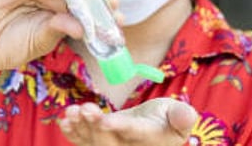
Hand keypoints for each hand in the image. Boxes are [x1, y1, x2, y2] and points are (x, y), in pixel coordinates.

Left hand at [59, 98, 197, 145]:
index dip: (120, 128)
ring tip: (74, 111)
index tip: (106, 120)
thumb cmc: (168, 120)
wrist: (155, 129)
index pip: (134, 134)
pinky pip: (83, 142)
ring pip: (93, 143)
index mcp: (151, 140)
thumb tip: (186, 114)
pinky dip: (73, 132)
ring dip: (81, 128)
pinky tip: (65, 120)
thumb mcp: (179, 117)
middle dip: (95, 128)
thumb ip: (183, 117)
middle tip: (87, 109)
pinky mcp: (99, 143)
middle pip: (109, 144)